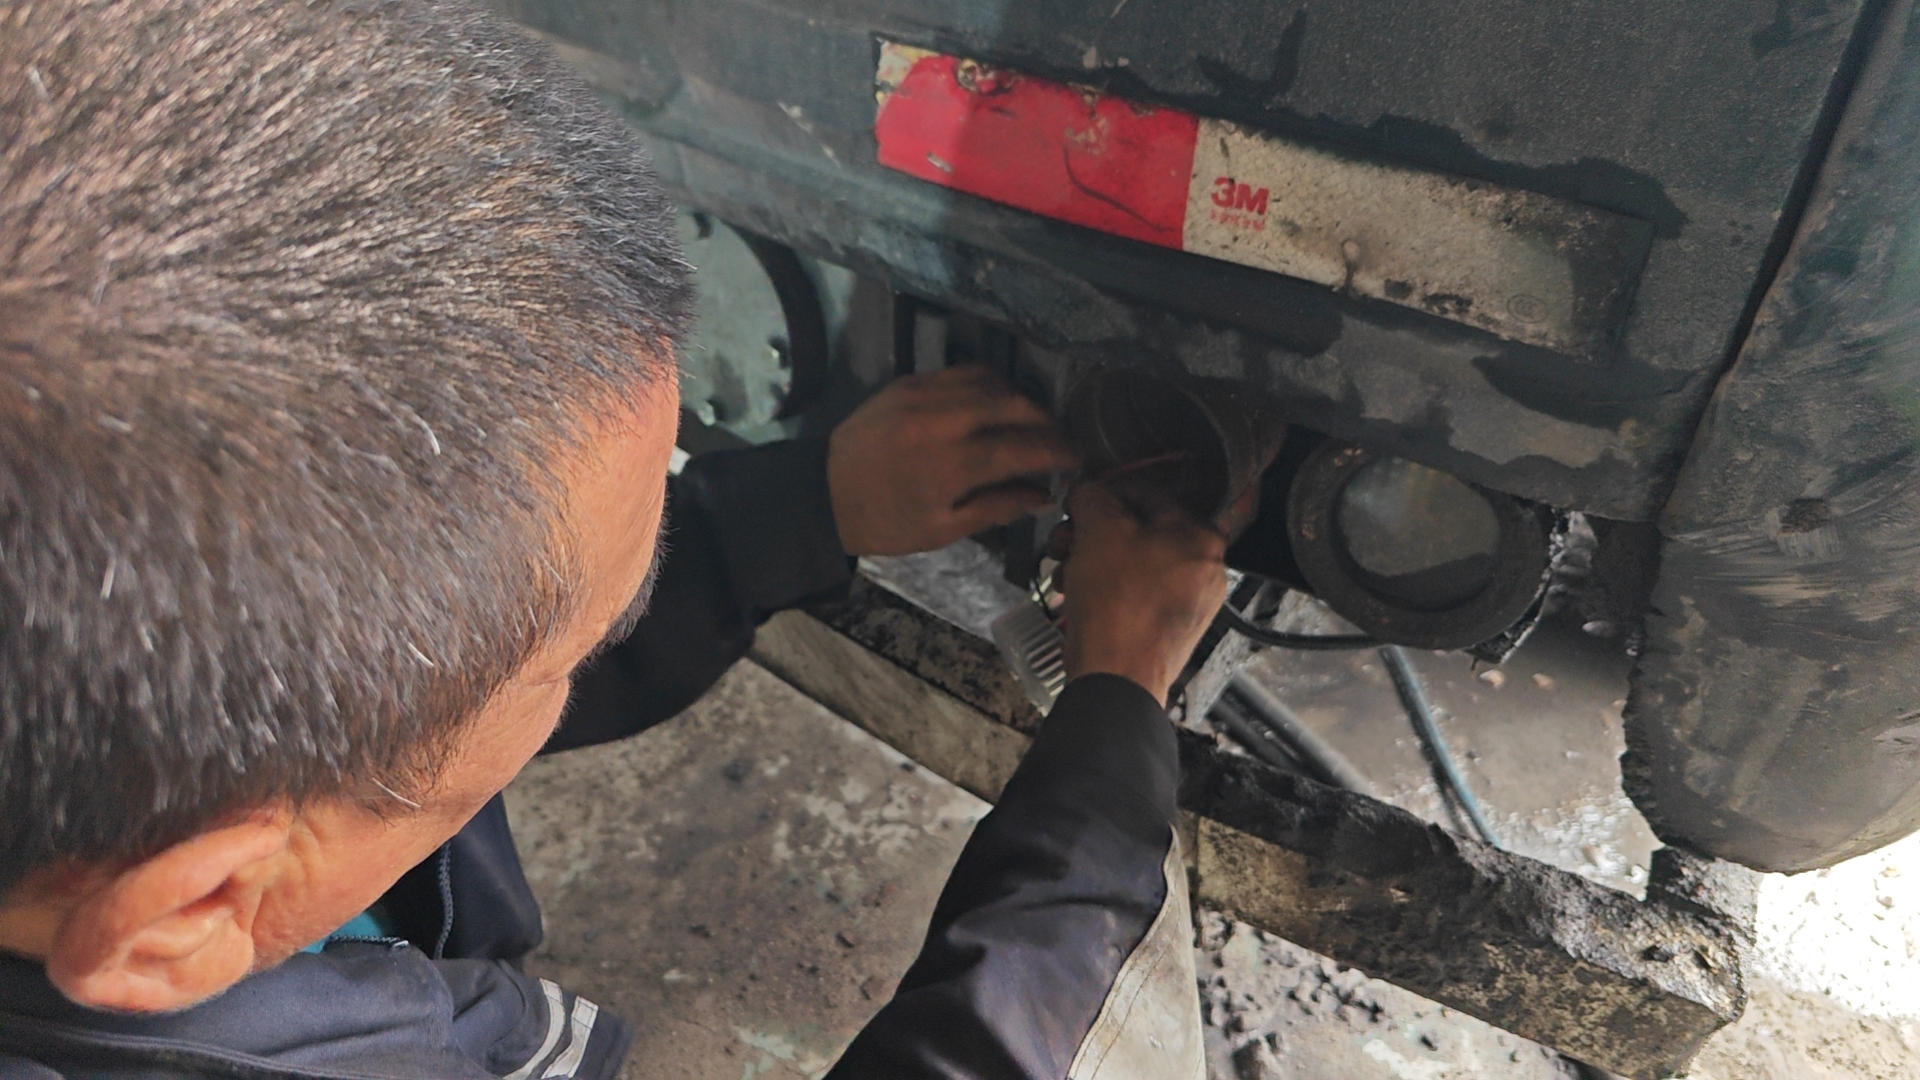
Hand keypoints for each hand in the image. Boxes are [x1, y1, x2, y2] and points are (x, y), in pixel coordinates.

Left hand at [828, 366, 1077, 556]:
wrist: (823, 492)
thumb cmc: (886, 521)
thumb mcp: (944, 529)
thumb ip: (998, 508)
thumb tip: (1044, 495)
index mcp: (952, 466)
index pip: (1024, 447)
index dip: (1058, 452)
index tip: (1076, 461)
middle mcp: (942, 421)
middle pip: (1016, 404)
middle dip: (1046, 421)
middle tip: (1057, 440)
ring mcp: (924, 394)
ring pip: (992, 381)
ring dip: (1020, 399)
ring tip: (1030, 422)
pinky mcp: (909, 382)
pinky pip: (962, 373)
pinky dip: (988, 386)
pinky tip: (995, 406)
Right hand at [1057, 483, 1227, 705]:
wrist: (1115, 679)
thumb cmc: (1116, 604)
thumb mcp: (1099, 531)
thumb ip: (1093, 496)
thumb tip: (1088, 493)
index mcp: (1200, 536)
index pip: (1145, 492)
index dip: (1101, 494)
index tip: (1074, 505)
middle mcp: (1204, 567)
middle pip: (1138, 530)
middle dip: (1091, 533)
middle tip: (1062, 542)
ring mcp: (1189, 600)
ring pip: (1132, 561)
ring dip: (1091, 560)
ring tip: (1063, 573)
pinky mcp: (1169, 626)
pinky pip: (1135, 592)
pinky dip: (1105, 587)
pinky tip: (1076, 594)